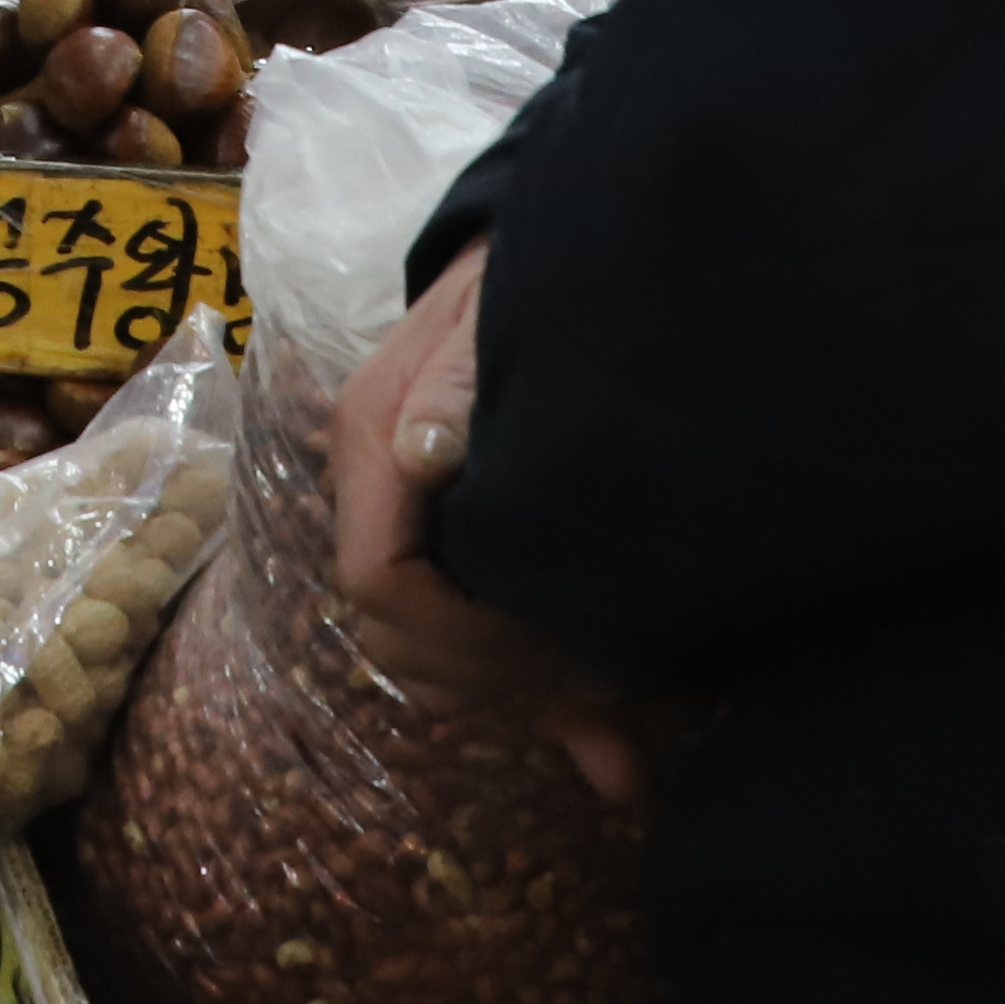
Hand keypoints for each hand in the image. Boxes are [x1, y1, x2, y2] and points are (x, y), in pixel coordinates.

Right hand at [325, 239, 648, 809]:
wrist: (552, 244)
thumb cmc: (527, 274)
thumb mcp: (500, 309)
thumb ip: (461, 378)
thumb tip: (422, 452)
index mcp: (377, 440)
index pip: (378, 579)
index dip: (456, 630)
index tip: (550, 643)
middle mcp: (384, 490)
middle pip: (404, 637)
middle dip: (499, 677)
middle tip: (607, 680)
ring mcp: (422, 521)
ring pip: (444, 655)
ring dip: (531, 701)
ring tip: (627, 726)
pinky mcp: (472, 543)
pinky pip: (491, 643)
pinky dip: (555, 707)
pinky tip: (622, 759)